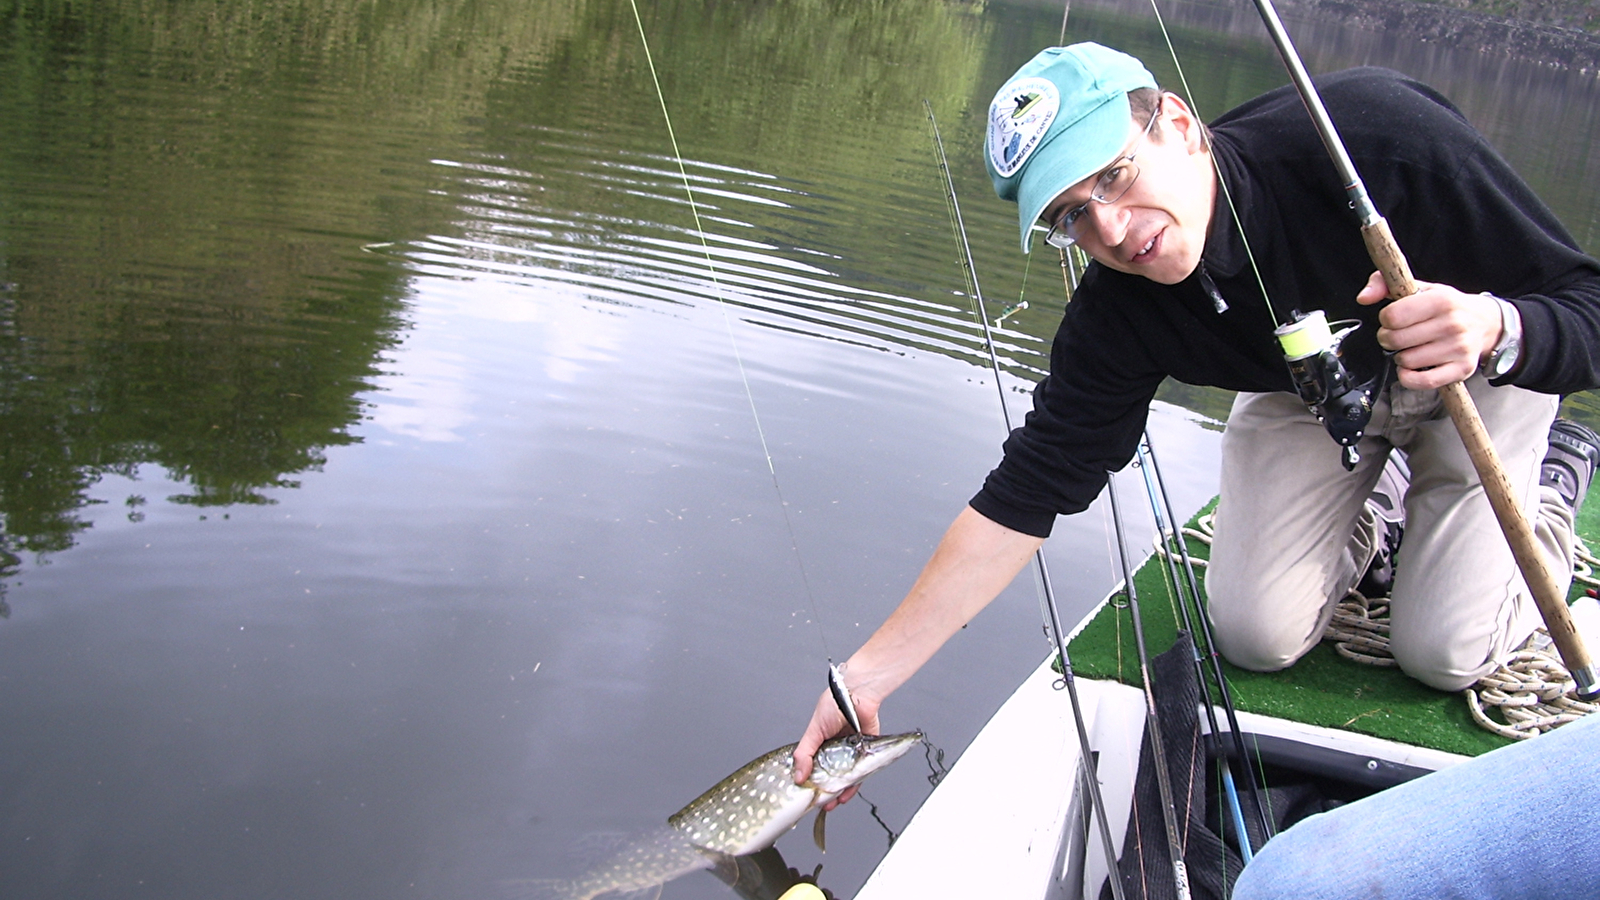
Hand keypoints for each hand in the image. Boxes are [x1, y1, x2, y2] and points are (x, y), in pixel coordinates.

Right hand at [791, 675, 882, 809]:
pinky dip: (853, 786)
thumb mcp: (813, 731)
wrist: (858, 695)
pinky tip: (846, 794)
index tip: (807, 795)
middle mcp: (835, 750)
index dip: (811, 782)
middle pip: (830, 776)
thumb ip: (804, 753)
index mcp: (821, 744)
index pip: (814, 768)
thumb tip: (798, 776)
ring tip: (832, 804)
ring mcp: (850, 753)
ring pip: (845, 778)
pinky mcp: (865, 753)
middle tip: (820, 803)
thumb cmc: (834, 705)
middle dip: (824, 792)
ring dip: (839, 793)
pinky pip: (860, 774)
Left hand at [1356, 270, 1503, 389]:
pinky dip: (1409, 378)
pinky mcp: (1461, 369)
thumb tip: (1364, 297)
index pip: (1393, 316)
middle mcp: (1452, 324)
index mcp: (1441, 300)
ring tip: (1412, 347)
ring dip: (1401, 356)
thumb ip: (1384, 284)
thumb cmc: (1447, 306)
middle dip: (1388, 338)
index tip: (1393, 318)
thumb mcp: (1420, 287)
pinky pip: (1423, 381)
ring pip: (1406, 361)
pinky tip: (1411, 367)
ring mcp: (1458, 348)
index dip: (1385, 319)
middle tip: (1397, 335)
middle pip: (1395, 340)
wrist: (1485, 322)